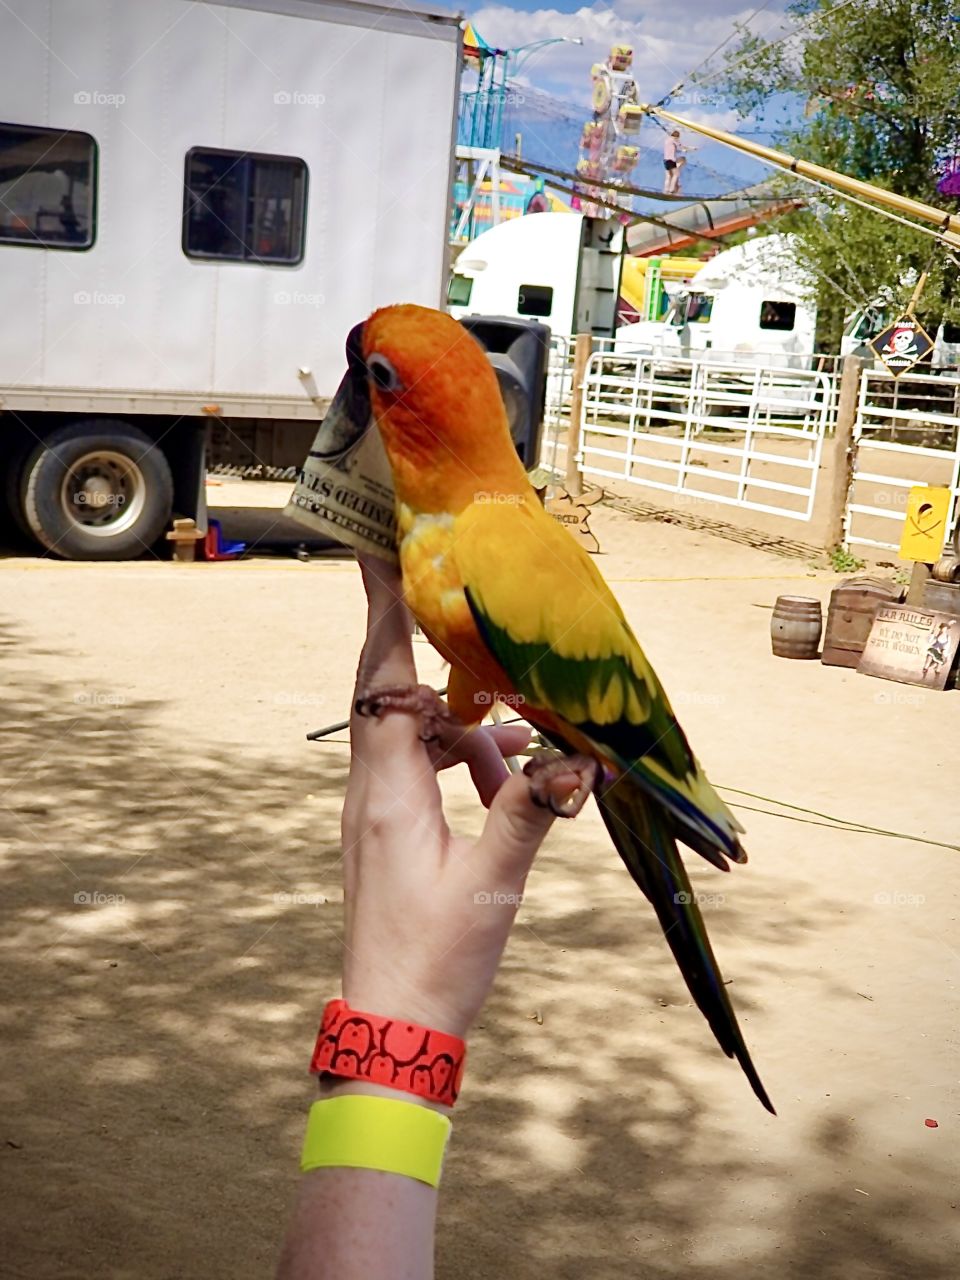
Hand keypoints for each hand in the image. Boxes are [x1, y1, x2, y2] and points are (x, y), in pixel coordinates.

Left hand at [338, 557, 580, 1040]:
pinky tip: (502, 777)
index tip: (375, 553)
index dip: (381, 614)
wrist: (391, 1027)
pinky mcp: (386, 833)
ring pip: (406, 733)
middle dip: (407, 634)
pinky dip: (456, 759)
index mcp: (387, 793)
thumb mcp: (492, 885)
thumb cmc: (436, 959)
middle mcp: (370, 791)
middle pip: (384, 692)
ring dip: (453, 714)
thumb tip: (579, 759)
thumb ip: (532, 814)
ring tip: (507, 714)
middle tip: (429, 583)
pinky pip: (416, 771)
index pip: (380, 682)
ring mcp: (374, 812)